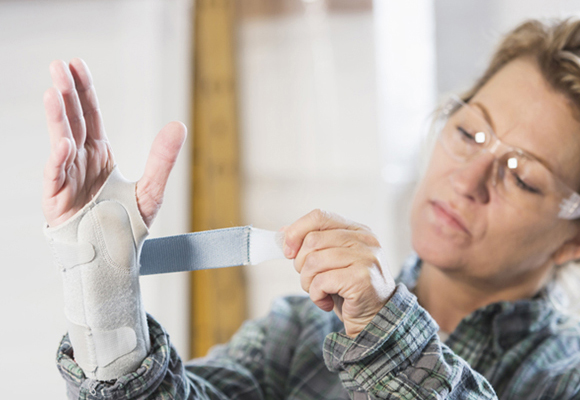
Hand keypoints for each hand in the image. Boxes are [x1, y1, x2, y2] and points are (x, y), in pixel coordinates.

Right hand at [42, 59, 185, 227]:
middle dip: (66, 93)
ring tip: (54, 92)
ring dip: (57, 118)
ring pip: (61, 142)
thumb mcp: (151, 190)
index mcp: (100, 154)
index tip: (77, 64)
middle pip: (73, 121)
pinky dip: (59, 159)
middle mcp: (81, 161)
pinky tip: (63, 142)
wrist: (113, 258)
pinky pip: (57, 175)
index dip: (84, 91)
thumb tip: (180, 126)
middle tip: (58, 66)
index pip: (90, 116)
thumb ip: (163, 159)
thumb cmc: (127, 226)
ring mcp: (67, 178)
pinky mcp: (57, 199)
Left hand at [282, 209, 395, 337]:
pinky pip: (321, 281)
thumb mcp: (331, 262)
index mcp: (357, 230)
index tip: (287, 251)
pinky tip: (326, 302)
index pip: (319, 216)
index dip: (296, 231)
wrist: (375, 320)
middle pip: (312, 240)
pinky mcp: (362, 279)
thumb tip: (283, 232)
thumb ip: (312, 244)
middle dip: (301, 263)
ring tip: (319, 292)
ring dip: (307, 282)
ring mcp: (366, 258)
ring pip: (313, 261)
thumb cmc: (349, 290)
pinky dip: (316, 295)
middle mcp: (365, 240)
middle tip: (310, 280)